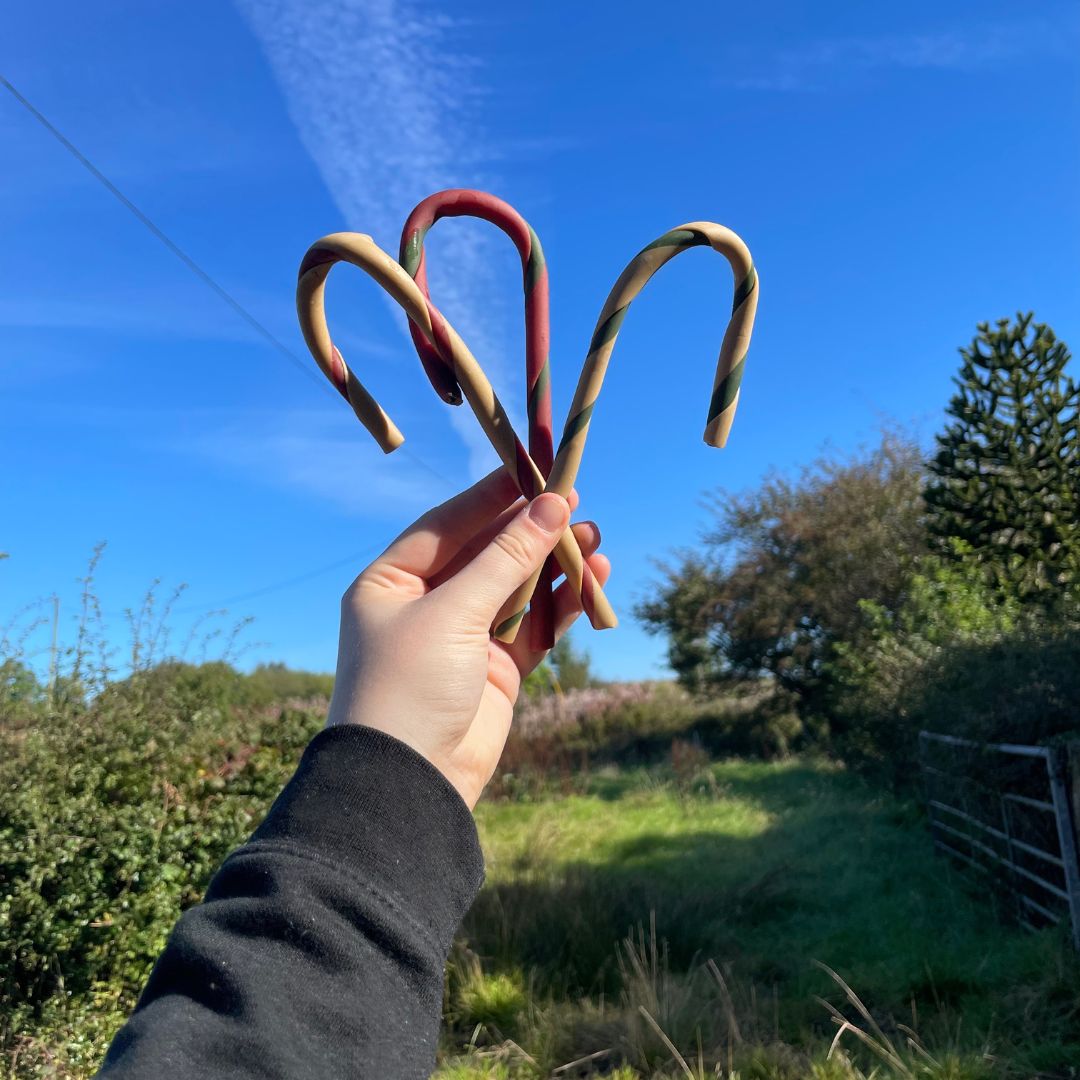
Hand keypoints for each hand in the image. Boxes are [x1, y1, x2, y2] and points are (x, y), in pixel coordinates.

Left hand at [326, 468, 610, 808]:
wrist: (410, 782)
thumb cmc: (410, 685)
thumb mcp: (455, 612)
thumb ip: (507, 558)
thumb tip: (552, 506)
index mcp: (391, 582)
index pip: (447, 524)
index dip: (491, 497)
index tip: (534, 470)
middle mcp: (424, 604)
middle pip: (487, 553)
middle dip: (531, 530)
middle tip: (575, 500)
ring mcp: (461, 638)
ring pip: (517, 588)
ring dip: (554, 566)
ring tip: (595, 538)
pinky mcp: (494, 669)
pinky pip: (534, 626)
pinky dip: (562, 606)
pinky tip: (592, 583)